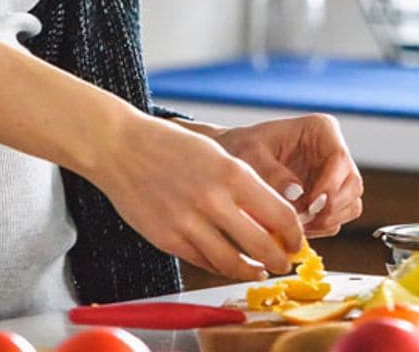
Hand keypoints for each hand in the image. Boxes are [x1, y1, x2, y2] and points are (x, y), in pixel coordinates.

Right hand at [83, 111, 301, 280]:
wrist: (121, 147)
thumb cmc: (171, 147)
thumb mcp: (219, 156)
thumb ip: (245, 187)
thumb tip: (273, 220)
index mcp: (233, 174)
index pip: (281, 216)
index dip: (295, 236)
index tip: (297, 241)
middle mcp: (213, 200)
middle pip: (262, 246)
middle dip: (279, 260)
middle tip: (284, 263)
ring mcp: (188, 223)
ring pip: (232, 263)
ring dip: (250, 271)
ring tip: (258, 271)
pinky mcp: (167, 239)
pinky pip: (203, 262)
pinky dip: (219, 267)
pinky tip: (227, 264)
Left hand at [214, 114, 363, 237]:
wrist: (231, 160)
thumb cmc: (240, 148)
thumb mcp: (250, 155)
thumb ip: (271, 173)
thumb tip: (295, 194)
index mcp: (321, 130)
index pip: (340, 158)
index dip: (331, 185)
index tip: (311, 204)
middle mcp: (333, 152)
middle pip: (352, 185)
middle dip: (330, 208)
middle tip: (302, 220)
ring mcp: (333, 177)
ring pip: (350, 205)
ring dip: (327, 220)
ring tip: (296, 224)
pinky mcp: (327, 198)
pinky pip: (336, 219)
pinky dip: (320, 227)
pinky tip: (296, 226)